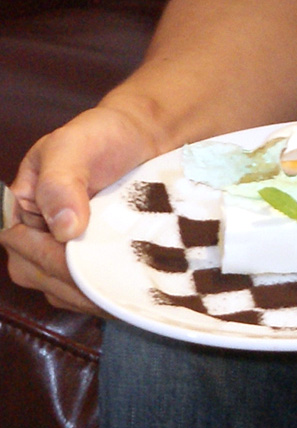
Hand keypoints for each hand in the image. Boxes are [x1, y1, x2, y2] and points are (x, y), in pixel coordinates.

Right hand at [0, 104, 161, 315]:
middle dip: (68, 281)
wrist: (140, 139)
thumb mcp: (73, 148)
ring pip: (61, 290)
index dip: (45, 256)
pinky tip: (123, 291)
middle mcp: (38, 233)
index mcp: (23, 206)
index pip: (19, 245)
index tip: (79, 254)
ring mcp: (65, 250)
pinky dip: (102, 294)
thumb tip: (64, 228)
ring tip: (118, 289)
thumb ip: (61, 183)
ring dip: (86, 295)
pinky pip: (86, 289)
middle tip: (107, 275)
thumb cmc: (100, 136)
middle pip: (36, 274)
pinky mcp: (92, 260)